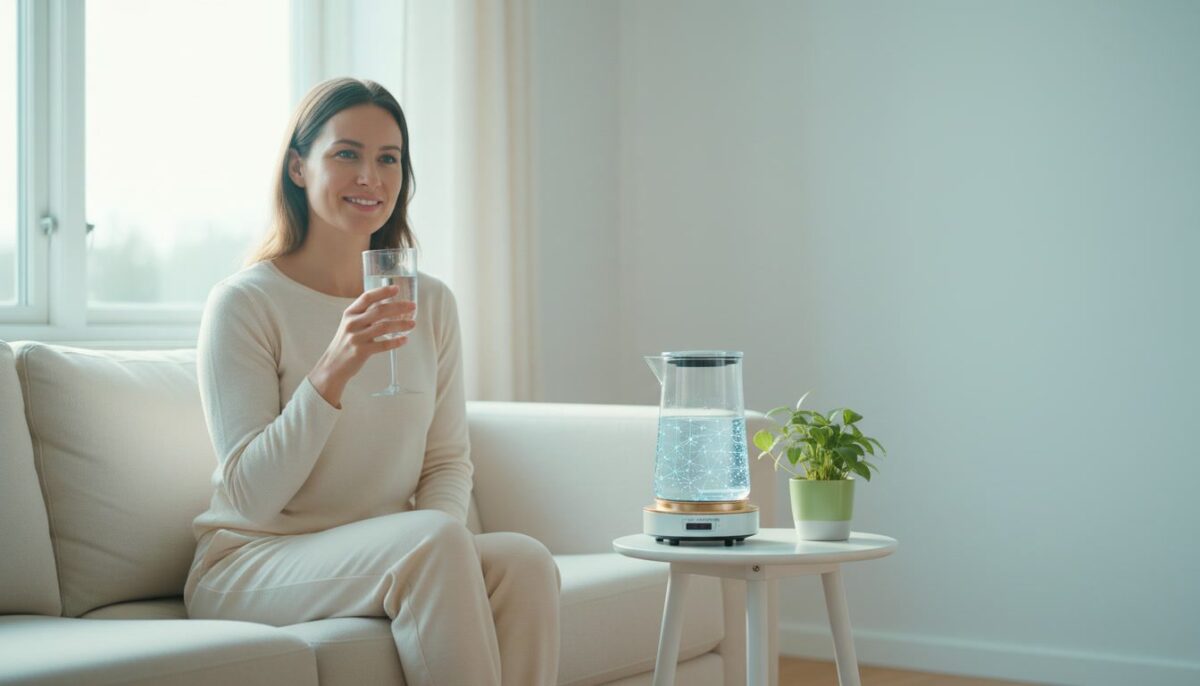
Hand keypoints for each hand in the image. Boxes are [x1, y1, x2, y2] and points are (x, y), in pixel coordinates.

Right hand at [308, 285, 416, 406]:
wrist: (333, 365)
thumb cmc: (346, 342)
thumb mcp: (351, 324)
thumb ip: (365, 315)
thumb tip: (388, 305)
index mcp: (350, 313)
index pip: (367, 298)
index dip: (382, 292)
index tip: (396, 288)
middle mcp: (352, 323)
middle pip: (379, 311)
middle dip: (398, 307)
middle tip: (412, 306)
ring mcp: (356, 337)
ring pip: (383, 327)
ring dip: (401, 324)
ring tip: (412, 323)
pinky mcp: (361, 351)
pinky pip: (383, 345)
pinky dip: (395, 342)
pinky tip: (404, 340)